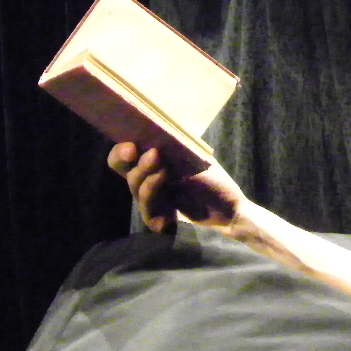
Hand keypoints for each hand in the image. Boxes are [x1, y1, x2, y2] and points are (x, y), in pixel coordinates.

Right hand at [107, 142, 247, 235]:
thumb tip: (159, 128)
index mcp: (151, 165)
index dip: (120, 152)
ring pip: (137, 193)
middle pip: (126, 174)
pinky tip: (168, 212)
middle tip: (154, 154)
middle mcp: (148, 182)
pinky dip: (157, 211)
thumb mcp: (195, 156)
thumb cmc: (212, 180)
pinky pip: (150, 217)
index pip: (122, 158)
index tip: (131, 146)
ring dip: (149, 181)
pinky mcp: (161, 222)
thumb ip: (175, 145)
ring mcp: (154, 203)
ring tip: (166, 172)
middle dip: (137, 164)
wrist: (230, 208)